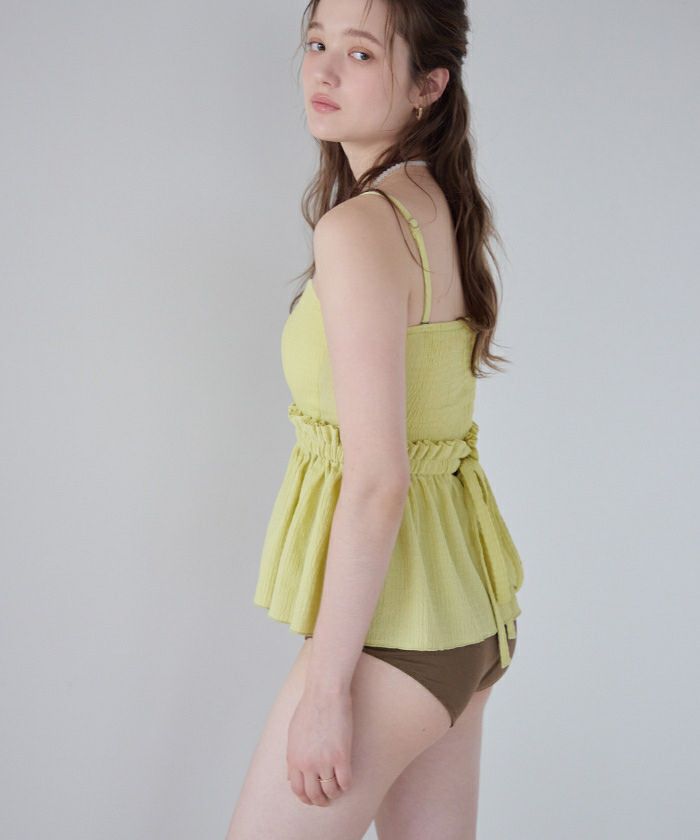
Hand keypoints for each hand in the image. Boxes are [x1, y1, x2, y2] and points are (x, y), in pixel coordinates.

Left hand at [286, 687, 353, 806]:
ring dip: (334, 794)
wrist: (325, 694)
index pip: (298, 789)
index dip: (306, 798)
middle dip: (320, 801)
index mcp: (294, 758)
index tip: (312, 799)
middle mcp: (307, 763)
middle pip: (314, 794)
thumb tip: (290, 777)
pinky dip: (346, 785)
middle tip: (326, 800)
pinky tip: (347, 781)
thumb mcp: (293, 734)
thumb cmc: (309, 709)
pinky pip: (345, 782)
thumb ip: (292, 757)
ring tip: (337, 790)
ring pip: (330, 790)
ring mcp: (324, 761)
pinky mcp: (341, 756)